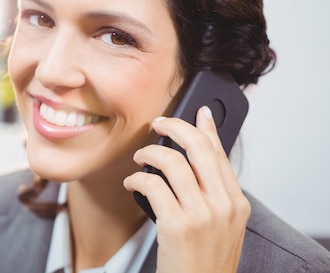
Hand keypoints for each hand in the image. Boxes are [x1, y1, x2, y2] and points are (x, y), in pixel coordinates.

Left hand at [123, 106, 249, 272]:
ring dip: (149, 153)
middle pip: (198, 147)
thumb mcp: (221, 226)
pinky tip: (132, 183)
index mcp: (237, 203)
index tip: (197, 110)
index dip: (206, 127)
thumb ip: (212, 192)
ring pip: (172, 161)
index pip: (220, 153)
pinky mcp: (178, 226)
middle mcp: (224, 206)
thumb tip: (194, 159)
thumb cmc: (204, 260)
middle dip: (175, 126)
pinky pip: (152, 185)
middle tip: (158, 122)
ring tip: (140, 158)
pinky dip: (136, 179)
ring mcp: (202, 216)